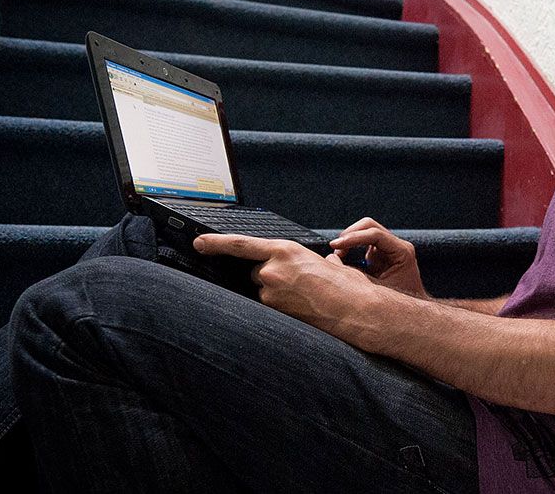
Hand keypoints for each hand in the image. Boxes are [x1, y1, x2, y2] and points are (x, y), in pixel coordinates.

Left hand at [193, 234, 376, 335]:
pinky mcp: (274, 311)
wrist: (356, 309)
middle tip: (297, 285)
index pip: (240, 245)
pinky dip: (282, 307)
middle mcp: (273, 269)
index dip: (216, 243)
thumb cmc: (345, 286)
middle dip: (270, 278)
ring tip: (305, 297)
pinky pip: (270, 308)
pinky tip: (302, 308)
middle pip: (256, 273)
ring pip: (263, 292)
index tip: (199, 243)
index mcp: (285, 249)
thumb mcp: (324, 262)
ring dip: (278, 294)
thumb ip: (304, 261)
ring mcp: (271, 291)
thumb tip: (305, 267)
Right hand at [330, 217, 428, 298]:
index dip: (353, 238)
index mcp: (402, 252)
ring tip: (338, 255)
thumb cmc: (398, 304)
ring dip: (349, 240)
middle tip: (336, 248)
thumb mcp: (376, 290)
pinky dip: (350, 246)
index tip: (336, 245)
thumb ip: (356, 274)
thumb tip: (334, 260)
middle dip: (350, 234)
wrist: (410, 312)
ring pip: (364, 231)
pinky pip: (362, 242)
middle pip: (369, 226)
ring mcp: (388, 248)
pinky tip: (343, 257)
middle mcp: (396, 246)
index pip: (375, 235)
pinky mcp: (379, 253)